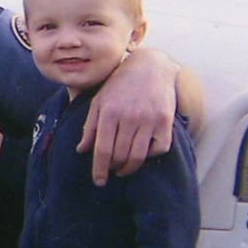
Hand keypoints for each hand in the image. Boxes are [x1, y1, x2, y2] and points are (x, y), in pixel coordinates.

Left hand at [77, 50, 177, 184]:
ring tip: (123, 168)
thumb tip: (81, 150)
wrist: (150, 66)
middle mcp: (130, 117)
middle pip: (120, 156)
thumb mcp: (99, 101)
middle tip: (111, 169)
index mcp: (110, 112)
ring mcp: (150, 119)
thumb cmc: (120, 84)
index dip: (99, 169)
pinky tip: (142, 153)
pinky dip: (150, 156)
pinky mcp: (166, 121)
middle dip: (114, 168)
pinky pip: (159, 148)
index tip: (98, 181)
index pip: (103, 150)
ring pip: (139, 156)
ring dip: (130, 168)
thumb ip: (90, 126)